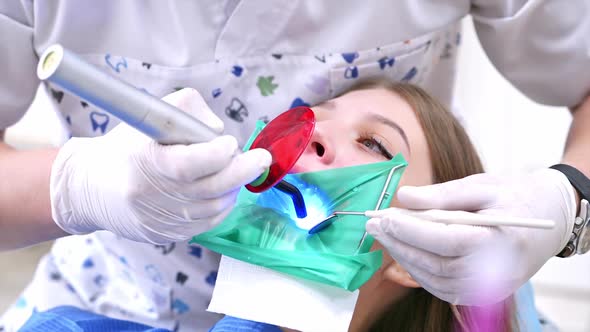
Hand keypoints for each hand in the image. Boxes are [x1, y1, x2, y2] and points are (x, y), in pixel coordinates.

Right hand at [50, 88, 270, 243]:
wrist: (90, 188)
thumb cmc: (126, 146)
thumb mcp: (150, 117)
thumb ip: (189, 112)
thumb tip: (220, 132)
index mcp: (142, 163)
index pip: (188, 165)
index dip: (217, 154)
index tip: (229, 142)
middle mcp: (149, 196)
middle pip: (209, 190)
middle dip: (242, 172)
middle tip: (261, 160)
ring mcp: (159, 221)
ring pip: (214, 208)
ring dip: (233, 188)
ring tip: (235, 170)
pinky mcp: (166, 235)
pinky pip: (207, 223)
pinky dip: (221, 206)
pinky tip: (222, 190)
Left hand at [366, 169, 576, 304]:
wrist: (548, 221)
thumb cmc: (514, 197)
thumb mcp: (480, 186)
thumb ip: (441, 195)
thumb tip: (403, 197)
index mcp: (499, 240)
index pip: (446, 240)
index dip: (411, 230)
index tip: (383, 217)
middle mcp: (495, 272)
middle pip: (435, 264)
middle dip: (399, 244)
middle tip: (373, 225)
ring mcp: (488, 289)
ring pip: (434, 279)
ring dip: (404, 258)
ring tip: (383, 235)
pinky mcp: (481, 295)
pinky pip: (441, 287)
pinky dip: (418, 270)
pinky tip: (403, 250)